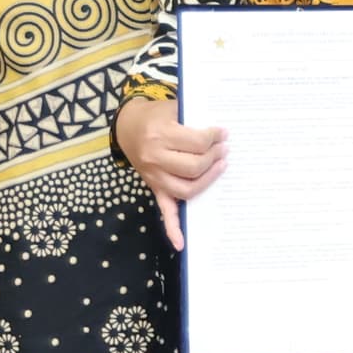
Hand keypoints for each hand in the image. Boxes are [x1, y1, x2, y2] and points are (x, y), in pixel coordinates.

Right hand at [117, 96, 228, 249]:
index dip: (215, 138)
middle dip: (214, 157)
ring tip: (221, 166)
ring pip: (187, 189)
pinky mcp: (154, 188)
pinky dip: (172, 229)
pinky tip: (182, 244)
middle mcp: (155, 158)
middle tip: (224, 149)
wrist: (127, 126)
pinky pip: (163, 211)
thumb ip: (193, 118)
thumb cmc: (154, 115)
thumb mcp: (172, 108)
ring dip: (208, 180)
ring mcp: (154, 176)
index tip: (223, 134)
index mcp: (160, 135)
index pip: (197, 142)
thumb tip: (222, 133)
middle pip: (194, 166)